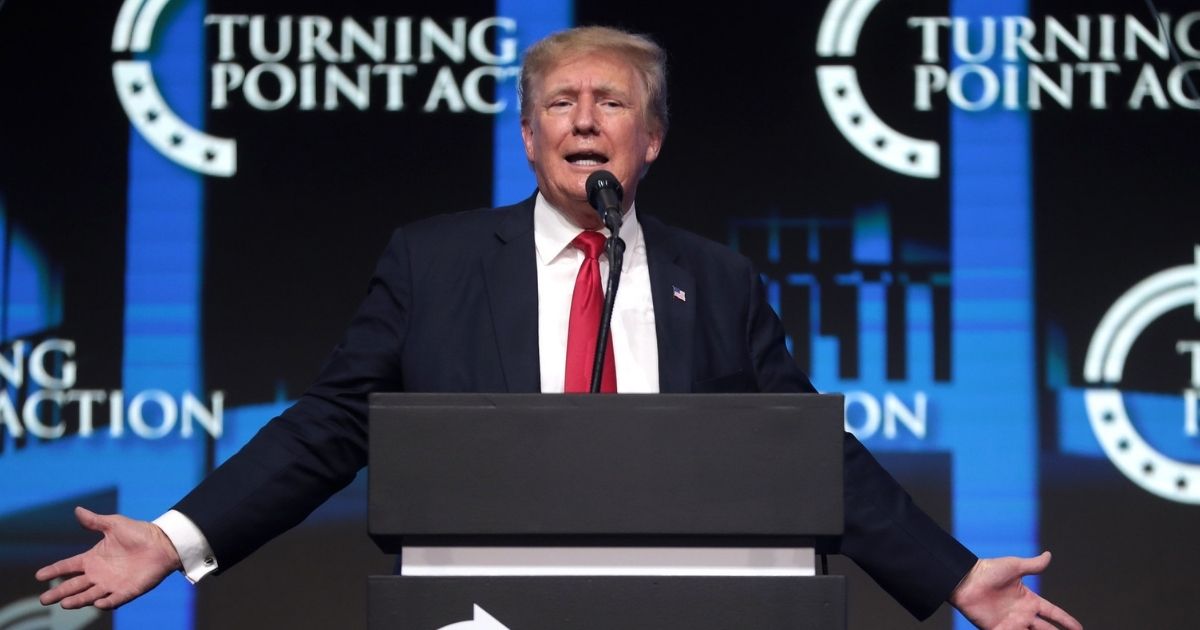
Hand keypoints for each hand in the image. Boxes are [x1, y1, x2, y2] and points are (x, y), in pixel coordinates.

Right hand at [36, 506, 181, 609]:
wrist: (163, 543)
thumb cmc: (139, 532)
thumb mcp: (114, 524)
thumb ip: (95, 521)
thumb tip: (77, 509)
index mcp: (93, 558)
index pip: (68, 566)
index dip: (54, 570)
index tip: (39, 576)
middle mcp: (99, 574)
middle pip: (74, 585)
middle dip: (59, 592)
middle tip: (44, 599)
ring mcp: (112, 584)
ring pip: (90, 595)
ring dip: (78, 600)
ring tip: (64, 604)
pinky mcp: (128, 591)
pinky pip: (115, 600)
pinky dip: (107, 603)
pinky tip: (98, 604)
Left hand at [950, 551, 1080, 629]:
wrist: (965, 580)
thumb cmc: (988, 571)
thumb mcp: (1014, 567)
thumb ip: (1033, 565)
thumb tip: (1048, 555)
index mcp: (1029, 600)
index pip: (1053, 613)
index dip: (1066, 621)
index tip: (1079, 628)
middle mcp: (1022, 614)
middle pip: (1046, 629)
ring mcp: (1011, 623)